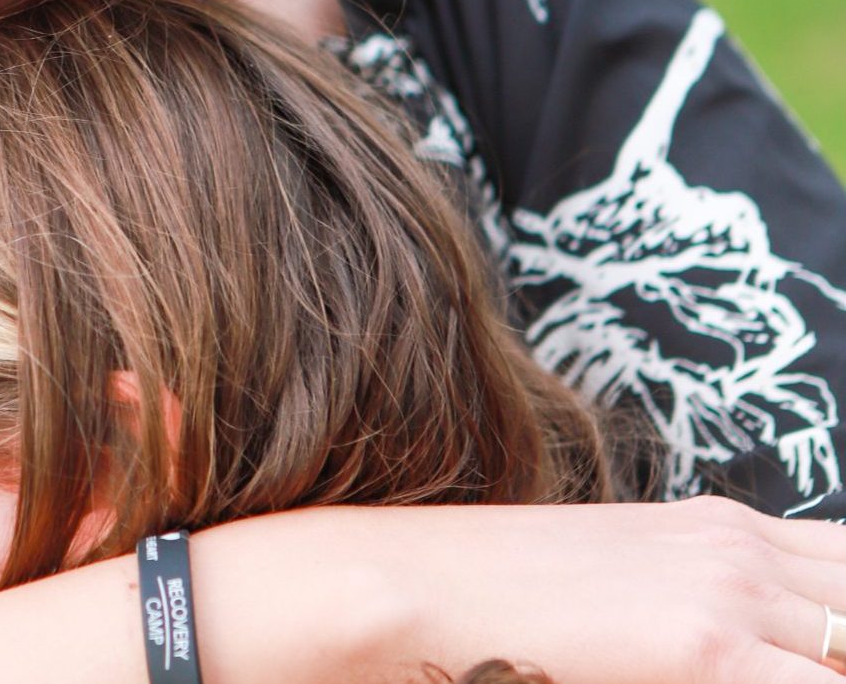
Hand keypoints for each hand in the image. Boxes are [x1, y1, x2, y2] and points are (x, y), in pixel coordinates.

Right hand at [209, 496, 845, 683]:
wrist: (398, 589)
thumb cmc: (483, 604)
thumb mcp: (607, 594)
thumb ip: (681, 614)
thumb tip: (722, 650)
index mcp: (721, 530)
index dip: (845, 623)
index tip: (821, 650)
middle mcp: (739, 545)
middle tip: (800, 666)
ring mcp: (729, 592)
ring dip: (836, 665)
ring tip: (766, 675)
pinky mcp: (706, 650)